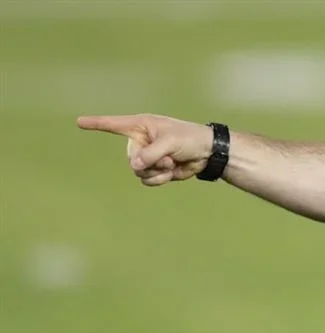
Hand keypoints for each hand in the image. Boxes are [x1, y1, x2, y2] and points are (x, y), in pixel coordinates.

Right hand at [77, 113, 213, 185]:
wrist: (207, 153)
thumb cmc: (190, 138)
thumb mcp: (171, 142)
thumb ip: (151, 153)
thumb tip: (134, 166)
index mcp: (141, 126)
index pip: (113, 124)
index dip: (96, 123)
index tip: (79, 122)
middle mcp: (141, 140)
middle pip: (131, 158)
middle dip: (149, 162)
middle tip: (168, 157)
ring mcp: (147, 156)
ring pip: (138, 172)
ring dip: (156, 172)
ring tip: (172, 163)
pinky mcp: (156, 169)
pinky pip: (148, 180)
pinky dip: (160, 179)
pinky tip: (173, 171)